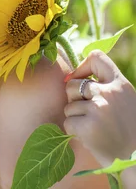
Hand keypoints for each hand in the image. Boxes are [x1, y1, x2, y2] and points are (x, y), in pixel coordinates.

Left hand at [63, 50, 135, 167]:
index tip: (81, 79)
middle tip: (89, 114)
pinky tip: (91, 138)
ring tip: (96, 128)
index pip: (96, 57)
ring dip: (76, 118)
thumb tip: (72, 76)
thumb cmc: (129, 131)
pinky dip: (75, 132)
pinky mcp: (86, 126)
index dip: (82, 66)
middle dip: (74, 98)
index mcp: (120, 84)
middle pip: (71, 84)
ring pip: (68, 106)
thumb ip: (107, 87)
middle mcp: (108, 93)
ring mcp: (97, 109)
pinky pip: (68, 122)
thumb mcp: (126, 101)